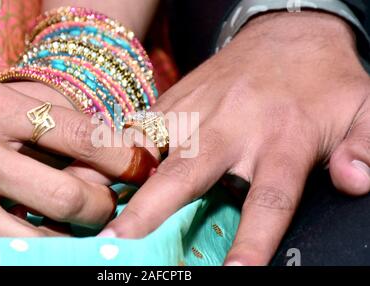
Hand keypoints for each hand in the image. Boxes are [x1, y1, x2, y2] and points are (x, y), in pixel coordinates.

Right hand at [0, 66, 154, 239]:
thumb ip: (42, 118)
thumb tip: (102, 148)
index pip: (80, 135)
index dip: (122, 156)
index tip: (139, 167)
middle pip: (66, 197)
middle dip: (101, 206)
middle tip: (106, 203)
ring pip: (36, 241)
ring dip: (69, 240)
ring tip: (75, 228)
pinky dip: (25, 253)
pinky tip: (32, 239)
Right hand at [99, 11, 369, 264]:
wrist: (285, 35)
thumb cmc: (321, 81)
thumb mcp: (363, 108)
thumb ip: (364, 145)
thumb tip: (353, 182)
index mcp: (281, 140)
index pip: (268, 200)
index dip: (251, 241)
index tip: (232, 274)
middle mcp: (231, 128)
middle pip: (187, 176)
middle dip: (152, 212)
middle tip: (120, 240)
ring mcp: (197, 111)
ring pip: (150, 148)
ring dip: (117, 177)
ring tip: (83, 200)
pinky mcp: (176, 100)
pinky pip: (139, 127)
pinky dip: (113, 150)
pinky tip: (90, 168)